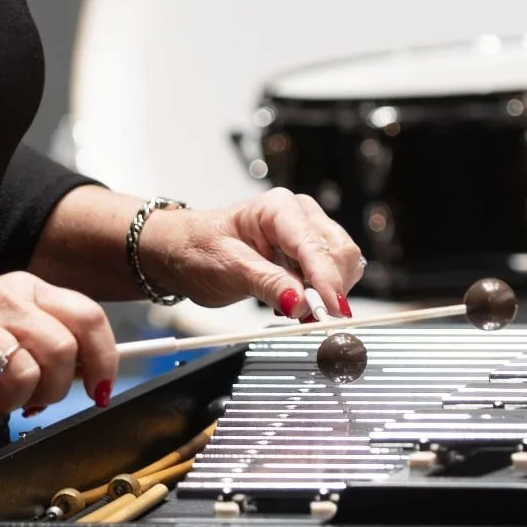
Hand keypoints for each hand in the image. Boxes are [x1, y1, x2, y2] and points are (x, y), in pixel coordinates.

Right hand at [0, 270, 119, 424]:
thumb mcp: (7, 318)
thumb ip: (48, 337)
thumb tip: (94, 372)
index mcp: (27, 289)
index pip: (88, 317)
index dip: (104, 359)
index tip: (99, 389)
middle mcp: (2, 299)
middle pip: (62, 351)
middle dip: (56, 389)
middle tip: (35, 400)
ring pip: (24, 374)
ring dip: (15, 403)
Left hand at [135, 192, 361, 316]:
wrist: (183, 252)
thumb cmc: (198, 249)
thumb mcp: (229, 269)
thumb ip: (268, 285)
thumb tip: (301, 303)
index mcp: (279, 208)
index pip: (315, 246)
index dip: (326, 282)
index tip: (329, 311)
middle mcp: (300, 215)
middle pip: (340, 253)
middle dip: (329, 289)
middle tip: (307, 318)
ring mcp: (307, 232)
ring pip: (343, 265)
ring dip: (326, 294)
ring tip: (292, 307)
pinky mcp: (309, 253)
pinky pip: (332, 274)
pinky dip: (321, 294)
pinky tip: (296, 301)